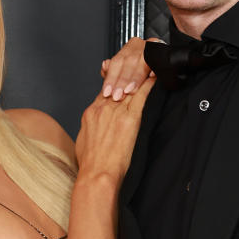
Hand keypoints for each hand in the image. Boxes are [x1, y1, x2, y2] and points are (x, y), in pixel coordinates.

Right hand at [75, 69, 154, 185]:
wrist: (97, 174)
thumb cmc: (91, 164)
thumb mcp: (83, 142)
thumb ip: (90, 130)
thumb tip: (93, 130)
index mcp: (91, 113)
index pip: (105, 91)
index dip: (115, 82)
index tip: (122, 78)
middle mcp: (102, 108)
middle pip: (117, 84)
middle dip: (128, 74)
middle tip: (139, 64)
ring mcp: (115, 112)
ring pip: (129, 86)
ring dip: (139, 75)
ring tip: (148, 64)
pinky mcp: (129, 119)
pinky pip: (140, 96)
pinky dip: (148, 85)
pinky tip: (154, 77)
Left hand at [100, 37, 157, 100]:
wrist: (159, 57)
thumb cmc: (139, 67)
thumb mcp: (124, 69)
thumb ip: (113, 70)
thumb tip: (105, 66)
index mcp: (130, 47)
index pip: (116, 62)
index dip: (111, 78)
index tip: (107, 92)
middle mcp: (140, 45)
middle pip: (128, 61)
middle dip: (122, 80)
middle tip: (118, 95)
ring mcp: (151, 47)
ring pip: (141, 61)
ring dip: (135, 78)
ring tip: (129, 91)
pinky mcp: (163, 52)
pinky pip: (158, 59)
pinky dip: (155, 68)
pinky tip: (151, 76)